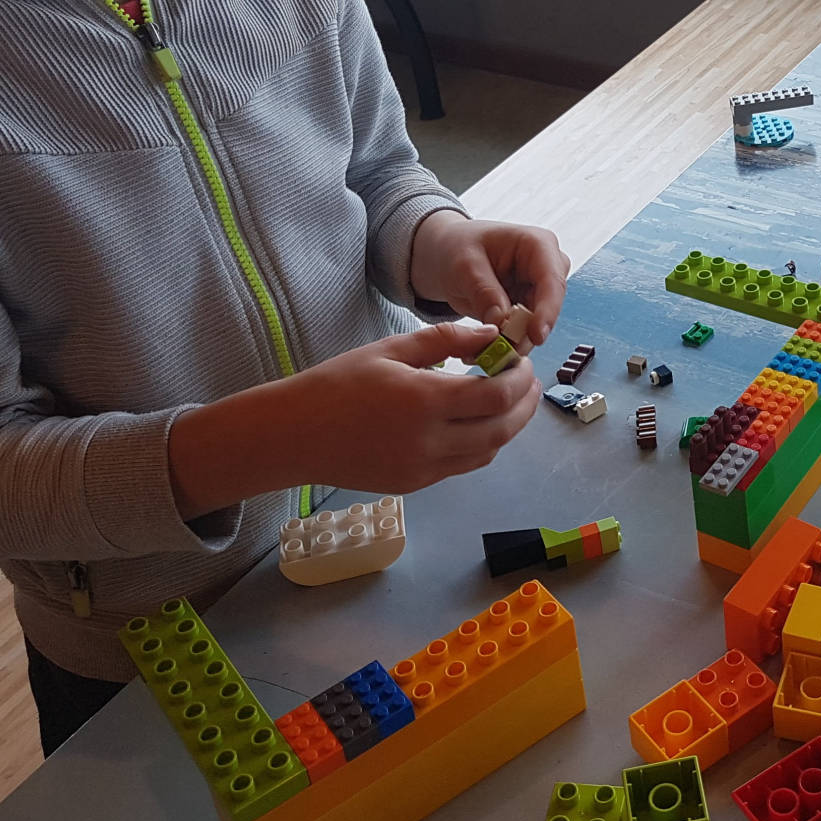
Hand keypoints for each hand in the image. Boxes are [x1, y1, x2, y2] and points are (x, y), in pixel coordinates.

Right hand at [289, 323, 541, 494]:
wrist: (291, 435)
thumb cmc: (337, 384)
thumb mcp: (391, 350)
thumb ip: (445, 340)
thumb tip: (491, 336)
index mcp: (424, 402)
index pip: (496, 395)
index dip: (519, 379)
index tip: (521, 361)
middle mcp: (430, 442)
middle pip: (502, 429)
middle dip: (525, 404)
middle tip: (529, 382)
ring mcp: (423, 470)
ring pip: (487, 453)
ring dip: (507, 427)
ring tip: (509, 401)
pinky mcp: (414, 485)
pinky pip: (463, 466)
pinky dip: (481, 444)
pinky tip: (477, 422)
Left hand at [411, 209, 568, 348]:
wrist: (450, 254)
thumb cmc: (459, 247)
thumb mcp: (464, 266)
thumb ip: (484, 292)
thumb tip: (501, 321)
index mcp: (537, 244)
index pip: (552, 280)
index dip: (548, 310)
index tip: (536, 335)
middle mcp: (545, 268)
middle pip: (548, 307)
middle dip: (526, 332)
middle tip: (500, 352)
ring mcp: (538, 290)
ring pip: (537, 325)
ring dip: (514, 342)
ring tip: (482, 352)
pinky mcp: (528, 309)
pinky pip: (523, 333)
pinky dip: (505, 344)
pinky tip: (485, 349)